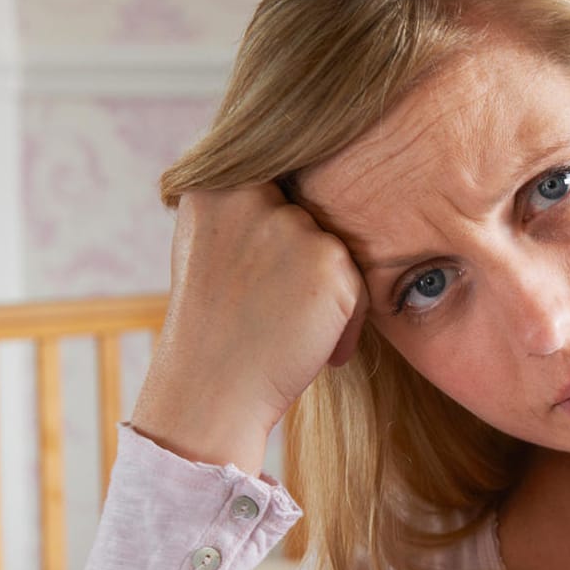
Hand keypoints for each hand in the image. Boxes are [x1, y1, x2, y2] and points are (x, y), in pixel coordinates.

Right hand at [131, 183, 368, 472]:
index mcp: (212, 184)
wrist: (213, 391)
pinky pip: (359, 285)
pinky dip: (345, 322)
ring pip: (335, 250)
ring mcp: (291, 225)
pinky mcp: (329, 260)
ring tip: (284, 328)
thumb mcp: (210, 245)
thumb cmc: (216, 327)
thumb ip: (246, 207)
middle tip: (271, 309)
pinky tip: (309, 345)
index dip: (283, 234)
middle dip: (303, 263)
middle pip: (311, 216)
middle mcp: (250, 194)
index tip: (268, 277)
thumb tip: (297, 187)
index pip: (276, 179)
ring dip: (325, 292)